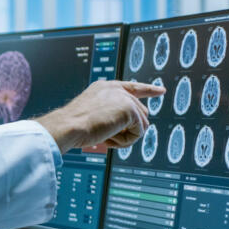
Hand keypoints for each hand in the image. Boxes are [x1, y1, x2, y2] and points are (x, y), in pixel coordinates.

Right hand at [36, 80, 164, 152]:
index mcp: (104, 87)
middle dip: (129, 129)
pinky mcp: (130, 109)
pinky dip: (126, 141)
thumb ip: (110, 113)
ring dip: (125, 136)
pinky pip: (139, 132)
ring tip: (105, 138)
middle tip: (108, 137)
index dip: (148, 90)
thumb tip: (131, 126)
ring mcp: (123, 98)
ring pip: (141, 124)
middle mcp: (115, 89)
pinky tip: (110, 139)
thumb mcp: (91, 114)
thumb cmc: (72, 124)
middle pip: (140, 112)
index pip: (132, 87)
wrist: (67, 126)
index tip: (161, 90)